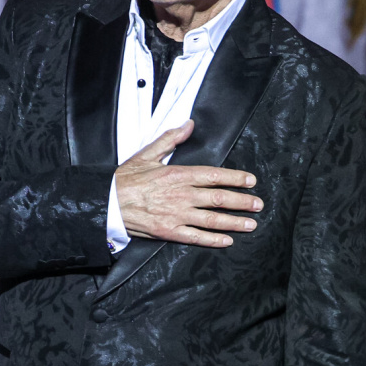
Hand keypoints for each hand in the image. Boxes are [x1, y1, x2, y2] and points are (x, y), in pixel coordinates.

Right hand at [113, 120, 261, 247]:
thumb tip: (189, 125)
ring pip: (212, 219)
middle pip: (219, 198)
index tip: (251, 181)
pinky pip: (196, 237)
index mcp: (178, 174)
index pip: (215, 175)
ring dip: (234, 222)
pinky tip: (227, 241)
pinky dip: (213, 240)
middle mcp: (181, 195)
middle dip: (242, 201)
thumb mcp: (147, 153)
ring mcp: (176, 215)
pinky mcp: (169, 232)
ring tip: (250, 224)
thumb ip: (171, 139)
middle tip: (258, 204)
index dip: (236, 178)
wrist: (107, 202)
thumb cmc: (125, 178)